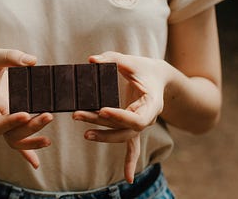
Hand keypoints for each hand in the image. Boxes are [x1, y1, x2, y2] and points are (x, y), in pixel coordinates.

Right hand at [0, 48, 52, 168]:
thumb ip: (11, 57)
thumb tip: (32, 61)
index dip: (9, 123)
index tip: (25, 114)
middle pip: (9, 134)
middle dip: (29, 129)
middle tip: (48, 115)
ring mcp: (4, 120)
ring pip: (14, 141)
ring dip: (31, 143)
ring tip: (48, 141)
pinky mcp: (12, 121)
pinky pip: (17, 141)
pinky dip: (26, 154)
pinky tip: (36, 164)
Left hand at [73, 51, 169, 182]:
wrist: (160, 76)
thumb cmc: (145, 68)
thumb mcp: (131, 61)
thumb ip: (112, 59)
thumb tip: (91, 61)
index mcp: (151, 104)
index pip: (136, 118)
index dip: (119, 116)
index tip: (102, 110)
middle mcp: (147, 118)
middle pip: (124, 129)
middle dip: (101, 125)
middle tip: (78, 115)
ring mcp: (141, 124)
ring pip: (123, 136)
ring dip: (103, 136)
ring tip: (84, 133)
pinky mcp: (133, 126)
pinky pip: (132, 146)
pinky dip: (130, 161)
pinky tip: (128, 179)